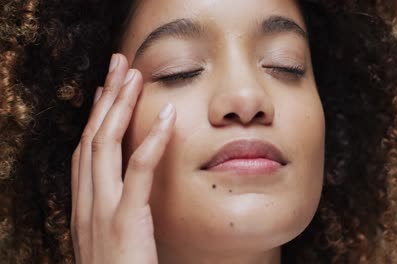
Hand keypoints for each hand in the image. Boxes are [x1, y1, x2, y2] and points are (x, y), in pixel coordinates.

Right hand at [70, 53, 174, 263]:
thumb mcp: (115, 242)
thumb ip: (122, 214)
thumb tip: (136, 193)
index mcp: (85, 208)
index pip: (86, 152)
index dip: (95, 117)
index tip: (106, 90)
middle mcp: (87, 204)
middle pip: (92, 138)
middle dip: (104, 98)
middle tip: (117, 65)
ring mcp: (101, 213)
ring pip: (105, 146)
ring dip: (119, 107)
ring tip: (133, 75)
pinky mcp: (124, 223)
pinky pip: (137, 172)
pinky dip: (151, 141)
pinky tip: (166, 116)